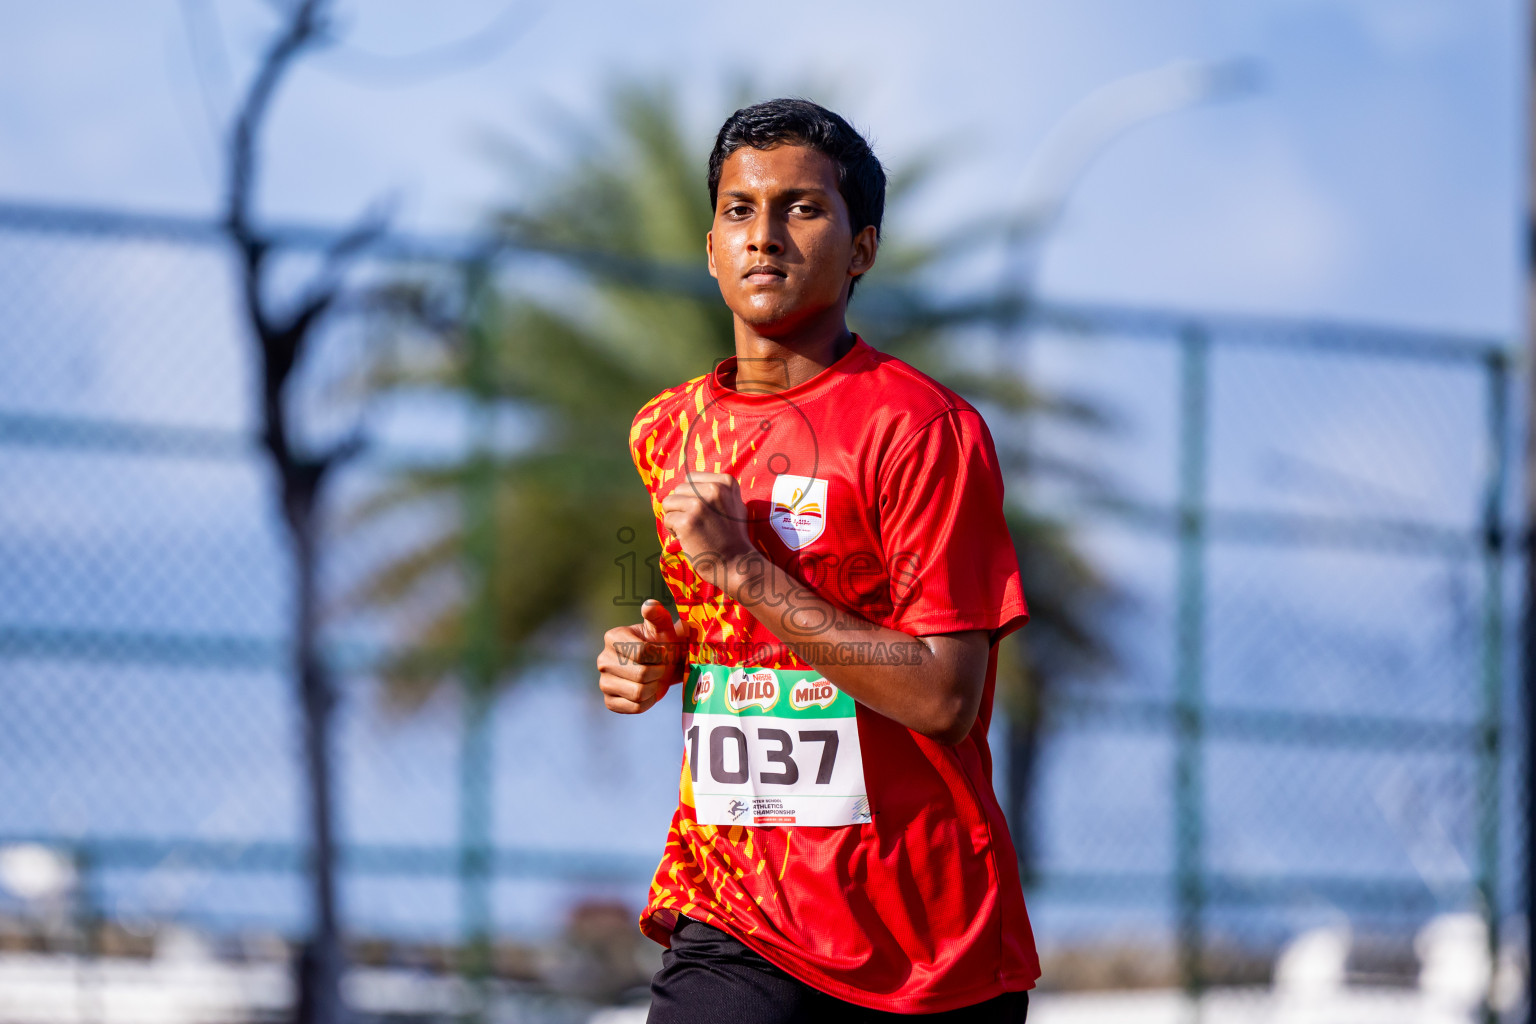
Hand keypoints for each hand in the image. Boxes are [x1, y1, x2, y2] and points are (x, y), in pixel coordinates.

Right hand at [597, 599, 685, 713]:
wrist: (662, 665)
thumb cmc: (662, 642)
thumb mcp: (662, 626)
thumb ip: (657, 614)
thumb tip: (649, 606)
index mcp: (612, 637)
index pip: (642, 652)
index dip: (660, 655)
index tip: (662, 652)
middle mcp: (603, 660)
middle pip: (641, 674)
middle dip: (658, 672)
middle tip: (661, 667)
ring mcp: (603, 682)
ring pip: (638, 693)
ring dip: (654, 687)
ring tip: (655, 678)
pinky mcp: (609, 701)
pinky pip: (635, 707)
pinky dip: (648, 702)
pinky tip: (648, 691)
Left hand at [660, 472, 754, 583]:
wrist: (737, 563)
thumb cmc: (733, 537)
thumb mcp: (734, 505)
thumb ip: (717, 491)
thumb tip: (691, 482)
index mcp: (726, 482)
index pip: (690, 478)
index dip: (691, 496)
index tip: (704, 513)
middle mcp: (713, 489)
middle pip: (678, 489)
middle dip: (682, 507)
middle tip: (697, 524)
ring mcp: (699, 505)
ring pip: (669, 502)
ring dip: (675, 518)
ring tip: (692, 531)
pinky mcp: (687, 522)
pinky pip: (667, 519)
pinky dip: (673, 531)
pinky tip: (689, 539)